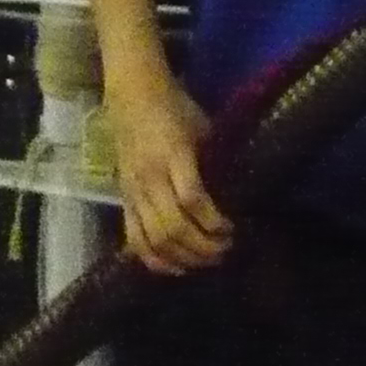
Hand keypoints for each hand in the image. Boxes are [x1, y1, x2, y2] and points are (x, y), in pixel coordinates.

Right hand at [102, 70, 233, 274]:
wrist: (133, 97)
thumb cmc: (176, 109)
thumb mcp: (203, 126)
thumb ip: (216, 158)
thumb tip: (241, 189)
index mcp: (174, 155)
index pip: (192, 198)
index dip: (214, 221)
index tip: (233, 228)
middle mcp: (151, 177)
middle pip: (174, 226)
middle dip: (203, 246)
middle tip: (226, 250)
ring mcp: (134, 192)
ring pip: (155, 238)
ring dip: (184, 257)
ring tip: (207, 261)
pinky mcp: (123, 200)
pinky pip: (134, 239)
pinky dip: (154, 260)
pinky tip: (176, 268)